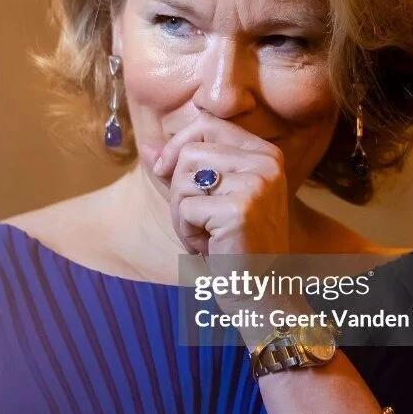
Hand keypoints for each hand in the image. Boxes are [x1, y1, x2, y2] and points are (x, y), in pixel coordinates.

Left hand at [151, 112, 289, 256]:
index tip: (165, 172)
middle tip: (196, 219)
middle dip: (178, 190)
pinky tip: (209, 246)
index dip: (177, 146)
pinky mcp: (240, 210)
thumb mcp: (207, 199)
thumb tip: (147, 146)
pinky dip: (187, 232)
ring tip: (205, 234)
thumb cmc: (231, 244)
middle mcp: (265, 163)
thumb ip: (180, 170)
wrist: (258, 290)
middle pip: (189, 152)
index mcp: (263, 153)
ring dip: (181, 213)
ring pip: (183, 179)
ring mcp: (256, 185)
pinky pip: (186, 209)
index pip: (206, 123)